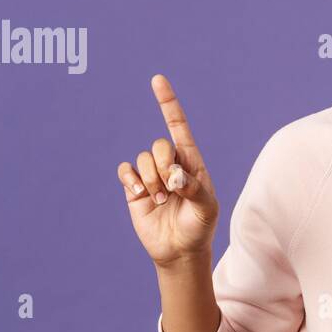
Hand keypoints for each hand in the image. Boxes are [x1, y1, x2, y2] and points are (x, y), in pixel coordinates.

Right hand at [116, 74, 220, 267]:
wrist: (180, 250)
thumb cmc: (199, 226)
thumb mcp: (207, 208)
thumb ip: (194, 188)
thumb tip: (174, 175)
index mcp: (192, 162)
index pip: (179, 126)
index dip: (168, 103)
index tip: (158, 80)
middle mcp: (171, 164)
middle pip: (158, 145)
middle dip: (163, 166)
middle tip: (171, 191)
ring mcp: (152, 175)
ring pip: (142, 159)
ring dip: (151, 181)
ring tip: (161, 201)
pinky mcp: (135, 188)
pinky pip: (125, 171)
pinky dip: (131, 180)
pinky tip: (141, 194)